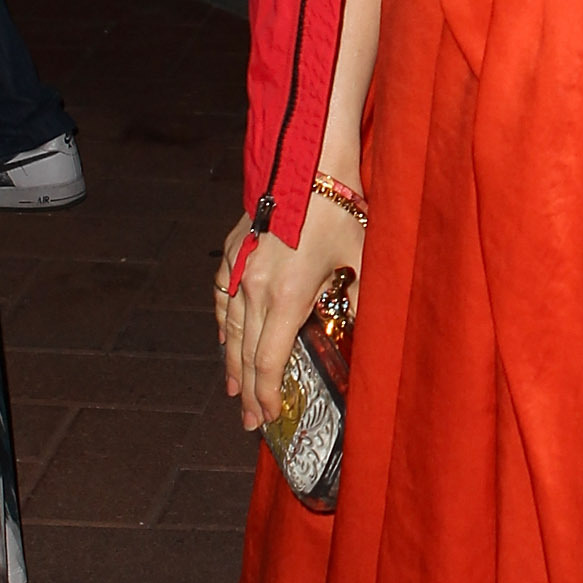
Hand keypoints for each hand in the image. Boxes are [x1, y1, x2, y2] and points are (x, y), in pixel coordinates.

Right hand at [217, 196, 364, 431]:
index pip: (270, 361)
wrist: (307, 162)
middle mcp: (255, 289)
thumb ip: (358, 301)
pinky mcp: (232, 251)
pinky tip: (225, 339)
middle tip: (251, 420)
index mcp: (288, 297)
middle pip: (245, 354)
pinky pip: (220, 297)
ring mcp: (238, 269)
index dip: (268, 394)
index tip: (270, 416)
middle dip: (248, 392)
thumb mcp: (360, 261)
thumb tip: (362, 332)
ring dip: (231, 364)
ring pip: (228, 329)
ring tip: (234, 391)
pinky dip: (222, 323)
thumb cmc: (341, 210)